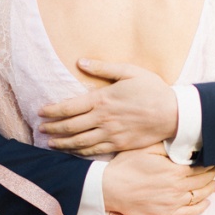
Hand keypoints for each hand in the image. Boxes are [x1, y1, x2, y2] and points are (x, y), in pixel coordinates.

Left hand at [39, 60, 177, 154]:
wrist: (173, 113)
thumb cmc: (152, 89)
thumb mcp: (129, 71)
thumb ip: (104, 67)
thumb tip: (81, 62)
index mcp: (102, 99)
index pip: (68, 107)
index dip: (51, 111)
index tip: (41, 112)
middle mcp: (103, 119)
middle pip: (69, 127)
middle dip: (52, 128)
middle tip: (41, 128)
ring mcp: (110, 134)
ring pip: (78, 142)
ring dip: (62, 143)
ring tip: (50, 143)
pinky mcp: (118, 145)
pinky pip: (94, 150)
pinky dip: (79, 151)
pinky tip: (72, 151)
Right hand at [102, 143, 214, 214]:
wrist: (109, 188)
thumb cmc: (126, 165)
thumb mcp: (146, 148)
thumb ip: (168, 146)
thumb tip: (185, 144)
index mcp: (175, 170)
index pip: (201, 167)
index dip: (208, 163)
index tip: (211, 159)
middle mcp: (178, 188)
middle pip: (203, 181)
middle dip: (211, 175)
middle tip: (214, 170)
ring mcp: (173, 203)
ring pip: (200, 196)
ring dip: (209, 189)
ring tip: (212, 184)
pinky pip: (191, 213)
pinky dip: (201, 207)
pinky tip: (206, 202)